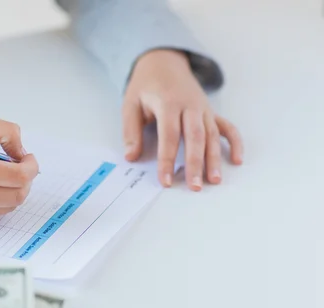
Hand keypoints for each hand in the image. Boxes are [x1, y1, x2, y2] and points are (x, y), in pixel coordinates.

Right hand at [0, 115, 38, 228]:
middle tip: (20, 166)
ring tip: (3, 175)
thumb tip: (22, 152)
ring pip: (9, 207)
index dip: (31, 167)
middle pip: (18, 195)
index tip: (28, 158)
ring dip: (14, 191)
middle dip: (26, 180)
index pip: (18, 176)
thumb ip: (3, 131)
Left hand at [122, 49, 242, 190]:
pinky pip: (226, 127)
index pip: (169, 136)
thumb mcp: (130, 104)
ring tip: (214, 181)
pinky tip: (236, 160)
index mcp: (168, 103)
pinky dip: (234, 142)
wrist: (163, 62)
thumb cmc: (145, 86)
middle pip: (195, 137)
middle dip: (196, 163)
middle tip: (195, 186)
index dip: (167, 160)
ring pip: (211, 135)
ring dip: (214, 158)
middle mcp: (190, 106)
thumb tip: (130, 157)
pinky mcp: (211, 111)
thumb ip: (130, 131)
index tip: (165, 181)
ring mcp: (203, 108)